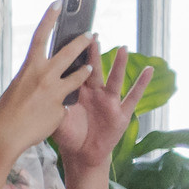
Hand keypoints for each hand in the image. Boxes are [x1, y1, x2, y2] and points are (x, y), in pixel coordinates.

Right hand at [0, 2, 100, 169]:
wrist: (4, 135)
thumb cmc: (3, 113)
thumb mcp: (17, 89)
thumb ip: (33, 81)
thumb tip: (47, 82)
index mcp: (29, 68)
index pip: (42, 36)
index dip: (51, 17)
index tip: (59, 2)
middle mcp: (44, 76)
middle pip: (69, 52)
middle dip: (83, 41)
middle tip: (92, 34)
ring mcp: (55, 92)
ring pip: (79, 77)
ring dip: (86, 72)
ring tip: (90, 70)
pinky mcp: (61, 108)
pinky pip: (65, 105)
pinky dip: (60, 109)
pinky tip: (49, 116)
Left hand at [51, 40, 150, 176]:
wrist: (82, 153)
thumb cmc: (69, 134)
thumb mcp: (58, 119)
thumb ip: (53, 105)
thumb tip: (40, 92)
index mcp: (77, 92)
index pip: (75, 71)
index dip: (72, 58)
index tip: (68, 40)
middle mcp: (94, 93)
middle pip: (93, 69)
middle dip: (93, 53)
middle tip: (92, 34)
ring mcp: (109, 101)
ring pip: (114, 79)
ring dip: (119, 65)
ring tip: (122, 48)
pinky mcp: (121, 113)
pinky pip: (133, 97)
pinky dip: (141, 84)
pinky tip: (149, 70)